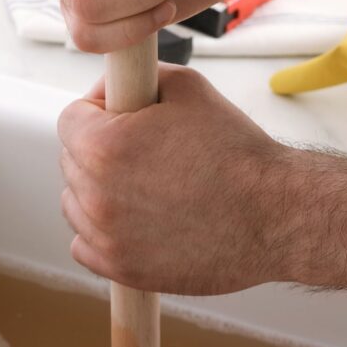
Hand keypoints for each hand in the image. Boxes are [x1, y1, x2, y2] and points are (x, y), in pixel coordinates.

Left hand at [58, 66, 288, 294]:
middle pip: (71, 161)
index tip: (121, 118)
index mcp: (103, 146)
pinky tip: (135, 221)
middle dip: (98, 152)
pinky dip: (101, 233)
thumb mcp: (188, 89)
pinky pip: (83, 244)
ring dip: (97, 193)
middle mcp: (95, 193)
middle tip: (143, 154)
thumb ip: (138, 79)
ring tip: (145, 189)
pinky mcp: (118, 267)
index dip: (98, 113)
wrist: (276, 214)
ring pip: (75, 203)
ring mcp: (104, 235)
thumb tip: (111, 88)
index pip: (70, 119)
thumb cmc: (237, 154)